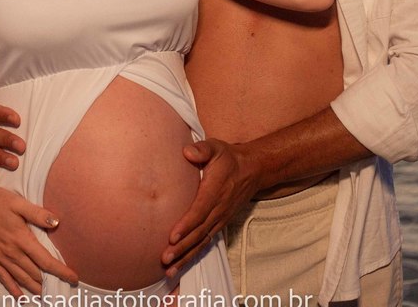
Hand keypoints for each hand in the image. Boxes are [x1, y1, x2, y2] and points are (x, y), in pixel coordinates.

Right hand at [0, 181, 77, 295]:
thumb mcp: (18, 203)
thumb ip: (38, 214)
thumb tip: (56, 222)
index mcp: (21, 239)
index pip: (46, 261)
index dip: (61, 271)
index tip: (73, 277)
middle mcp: (12, 252)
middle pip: (35, 273)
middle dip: (50, 281)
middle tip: (63, 287)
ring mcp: (0, 257)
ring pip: (21, 278)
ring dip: (35, 287)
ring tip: (46, 294)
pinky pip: (3, 278)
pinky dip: (13, 288)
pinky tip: (20, 296)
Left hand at [161, 139, 259, 277]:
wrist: (252, 170)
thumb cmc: (228, 158)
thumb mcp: (216, 148)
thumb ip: (202, 149)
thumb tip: (187, 152)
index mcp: (215, 191)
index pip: (200, 210)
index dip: (186, 224)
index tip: (172, 236)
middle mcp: (218, 209)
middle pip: (199, 232)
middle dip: (182, 247)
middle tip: (165, 259)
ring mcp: (220, 219)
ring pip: (201, 242)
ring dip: (186, 256)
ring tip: (169, 270)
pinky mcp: (219, 224)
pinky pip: (205, 242)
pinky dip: (193, 255)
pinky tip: (180, 265)